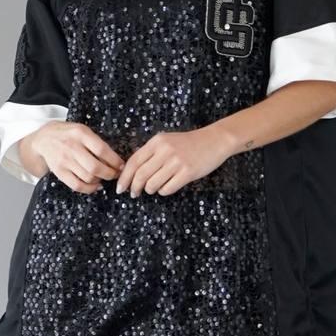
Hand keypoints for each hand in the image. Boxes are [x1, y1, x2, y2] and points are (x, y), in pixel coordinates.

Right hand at [33, 121, 123, 193]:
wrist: (44, 138)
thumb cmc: (68, 134)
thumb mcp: (82, 130)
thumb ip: (96, 142)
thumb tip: (115, 159)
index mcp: (81, 134)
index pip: (102, 150)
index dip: (115, 161)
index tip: (122, 166)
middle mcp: (72, 147)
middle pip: (96, 167)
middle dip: (110, 174)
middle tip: (115, 174)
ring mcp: (64, 161)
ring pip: (88, 177)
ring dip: (101, 180)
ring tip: (104, 177)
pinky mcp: (59, 172)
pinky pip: (77, 185)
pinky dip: (90, 189)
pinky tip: (96, 185)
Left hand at [116, 127, 232, 196]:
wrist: (214, 140)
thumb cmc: (189, 143)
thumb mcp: (167, 141)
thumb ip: (151, 153)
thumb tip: (132, 172)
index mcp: (156, 142)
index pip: (133, 162)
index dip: (124, 177)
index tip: (120, 188)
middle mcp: (164, 151)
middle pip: (140, 175)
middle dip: (134, 188)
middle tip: (134, 194)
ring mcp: (176, 162)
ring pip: (152, 184)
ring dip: (150, 190)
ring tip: (153, 189)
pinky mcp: (187, 173)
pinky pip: (167, 189)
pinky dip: (163, 192)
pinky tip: (166, 188)